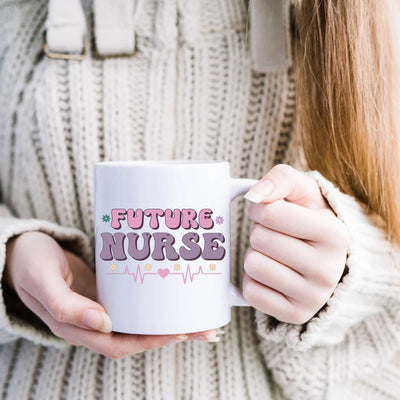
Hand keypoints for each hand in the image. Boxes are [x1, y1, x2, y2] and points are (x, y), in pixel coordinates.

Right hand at [4, 231, 218, 357]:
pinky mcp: (104, 292)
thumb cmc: (28, 263)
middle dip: (170, 334)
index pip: (118, 344)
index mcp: (74, 326)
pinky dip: (152, 305)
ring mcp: (99, 307)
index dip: (150, 341)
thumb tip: (103, 323)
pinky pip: (131, 305)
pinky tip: (170, 296)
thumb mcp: (42, 280)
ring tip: (198, 313)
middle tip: (204, 327)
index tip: (179, 332)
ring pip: (137, 322)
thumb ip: (66, 304)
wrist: (19, 251)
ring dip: (166, 320)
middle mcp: (91, 322)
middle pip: (136, 336)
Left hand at [242, 165, 348, 323]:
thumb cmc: (308, 220)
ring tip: (274, 255)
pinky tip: (272, 275)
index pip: (269, 212)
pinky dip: (253, 280)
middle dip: (259, 232)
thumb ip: (280, 179)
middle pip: (259, 239)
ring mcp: (314, 297)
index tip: (271, 213)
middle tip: (275, 236)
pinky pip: (251, 292)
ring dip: (255, 255)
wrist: (324, 260)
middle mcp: (328, 269)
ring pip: (253, 265)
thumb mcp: (303, 192)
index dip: (261, 209)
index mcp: (334, 233)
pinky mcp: (295, 314)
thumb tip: (254, 195)